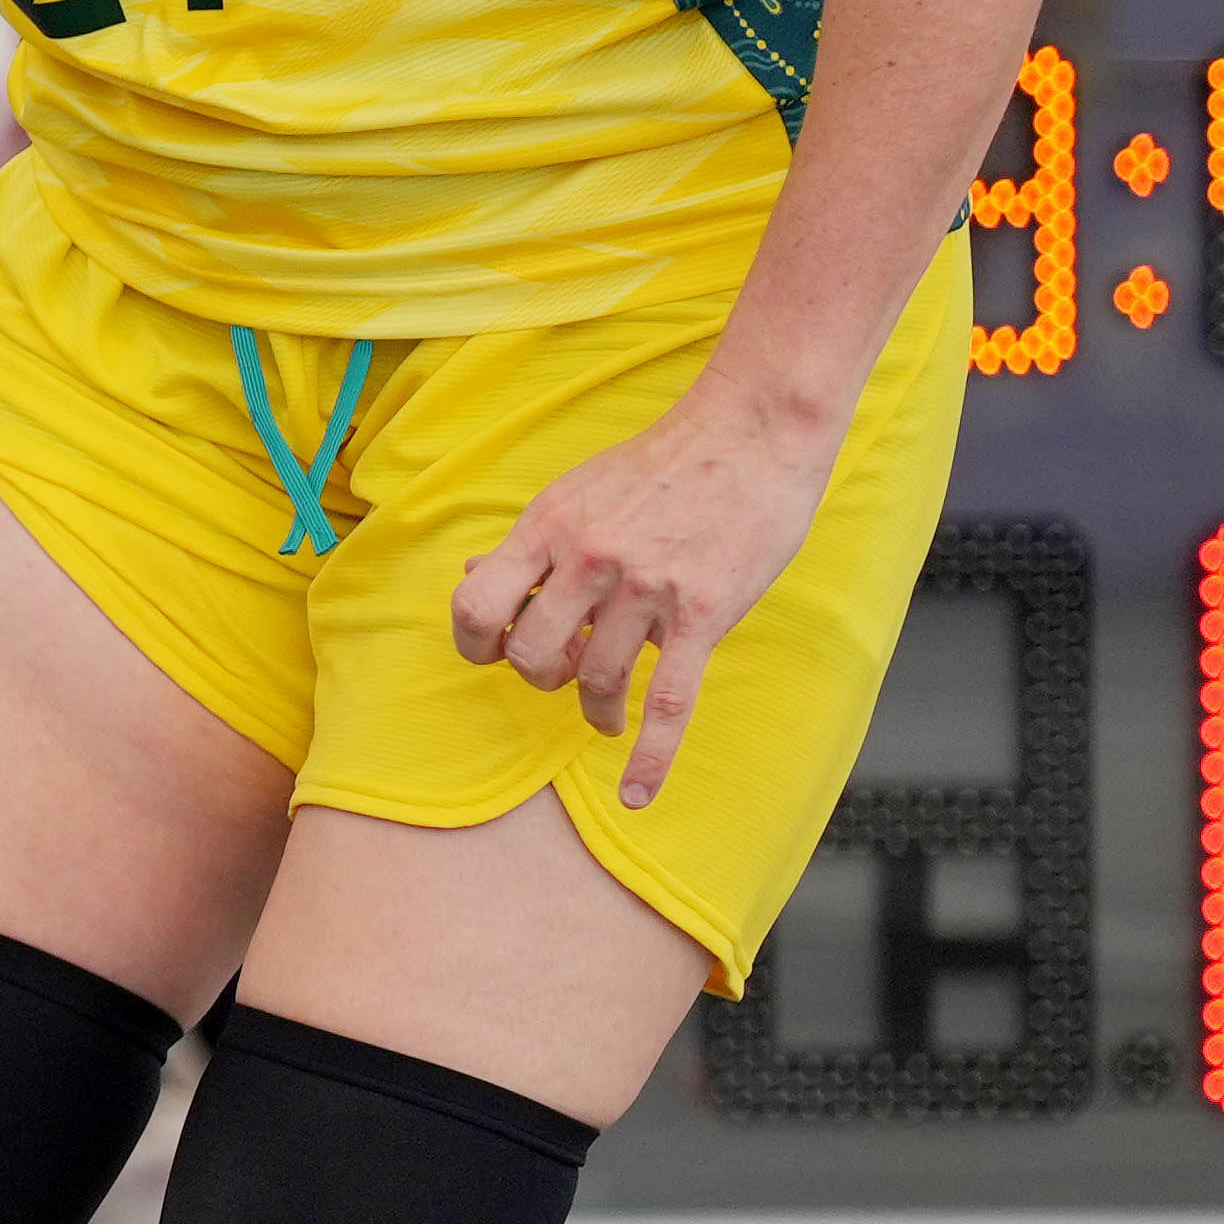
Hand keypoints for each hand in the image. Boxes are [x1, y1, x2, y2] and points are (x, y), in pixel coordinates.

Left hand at [449, 376, 839, 808]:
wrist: (751, 431)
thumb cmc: (663, 461)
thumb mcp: (577, 489)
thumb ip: (528, 541)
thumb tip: (472, 578)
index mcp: (549, 526)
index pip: (477, 606)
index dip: (477, 642)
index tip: (495, 653)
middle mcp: (589, 560)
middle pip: (531, 654)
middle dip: (539, 677)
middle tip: (562, 674)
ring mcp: (646, 589)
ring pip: (596, 680)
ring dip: (594, 710)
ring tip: (604, 716)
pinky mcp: (702, 613)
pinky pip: (669, 701)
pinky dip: (650, 756)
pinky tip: (636, 791)